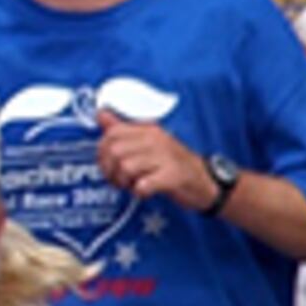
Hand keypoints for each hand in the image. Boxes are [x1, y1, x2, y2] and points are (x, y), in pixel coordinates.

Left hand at [93, 111, 215, 207]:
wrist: (204, 182)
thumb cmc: (172, 164)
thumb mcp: (148, 143)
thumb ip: (123, 130)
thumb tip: (101, 114)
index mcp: (148, 130)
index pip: (112, 134)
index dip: (103, 153)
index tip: (109, 165)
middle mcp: (156, 140)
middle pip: (115, 151)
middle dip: (110, 170)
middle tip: (119, 180)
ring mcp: (166, 157)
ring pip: (126, 167)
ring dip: (124, 182)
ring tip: (133, 185)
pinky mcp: (173, 176)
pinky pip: (143, 184)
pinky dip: (139, 191)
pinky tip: (144, 191)